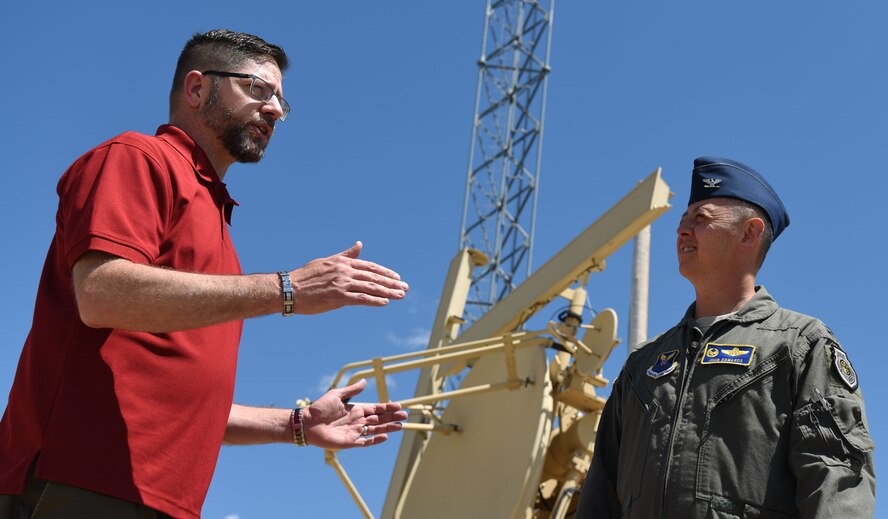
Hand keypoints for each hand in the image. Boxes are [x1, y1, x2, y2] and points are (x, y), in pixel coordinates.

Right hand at [289, 241, 407, 314]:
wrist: (288, 289)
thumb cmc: (305, 276)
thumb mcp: (327, 261)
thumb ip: (345, 255)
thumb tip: (360, 244)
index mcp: (343, 263)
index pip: (370, 267)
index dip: (386, 273)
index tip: (397, 278)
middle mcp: (345, 271)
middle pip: (374, 277)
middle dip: (392, 283)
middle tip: (405, 288)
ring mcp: (342, 284)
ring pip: (371, 287)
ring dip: (388, 292)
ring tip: (401, 296)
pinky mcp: (337, 297)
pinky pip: (360, 298)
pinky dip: (374, 300)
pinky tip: (385, 302)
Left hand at [302, 379, 407, 447]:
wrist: (306, 424)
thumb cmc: (319, 408)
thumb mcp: (336, 395)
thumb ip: (352, 390)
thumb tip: (365, 381)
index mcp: (356, 409)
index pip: (376, 408)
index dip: (387, 407)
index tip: (399, 405)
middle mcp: (357, 420)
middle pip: (379, 419)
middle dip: (392, 417)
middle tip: (405, 415)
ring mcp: (355, 432)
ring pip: (376, 429)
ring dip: (388, 427)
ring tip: (401, 426)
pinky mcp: (350, 442)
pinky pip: (366, 442)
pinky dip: (375, 440)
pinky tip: (385, 436)